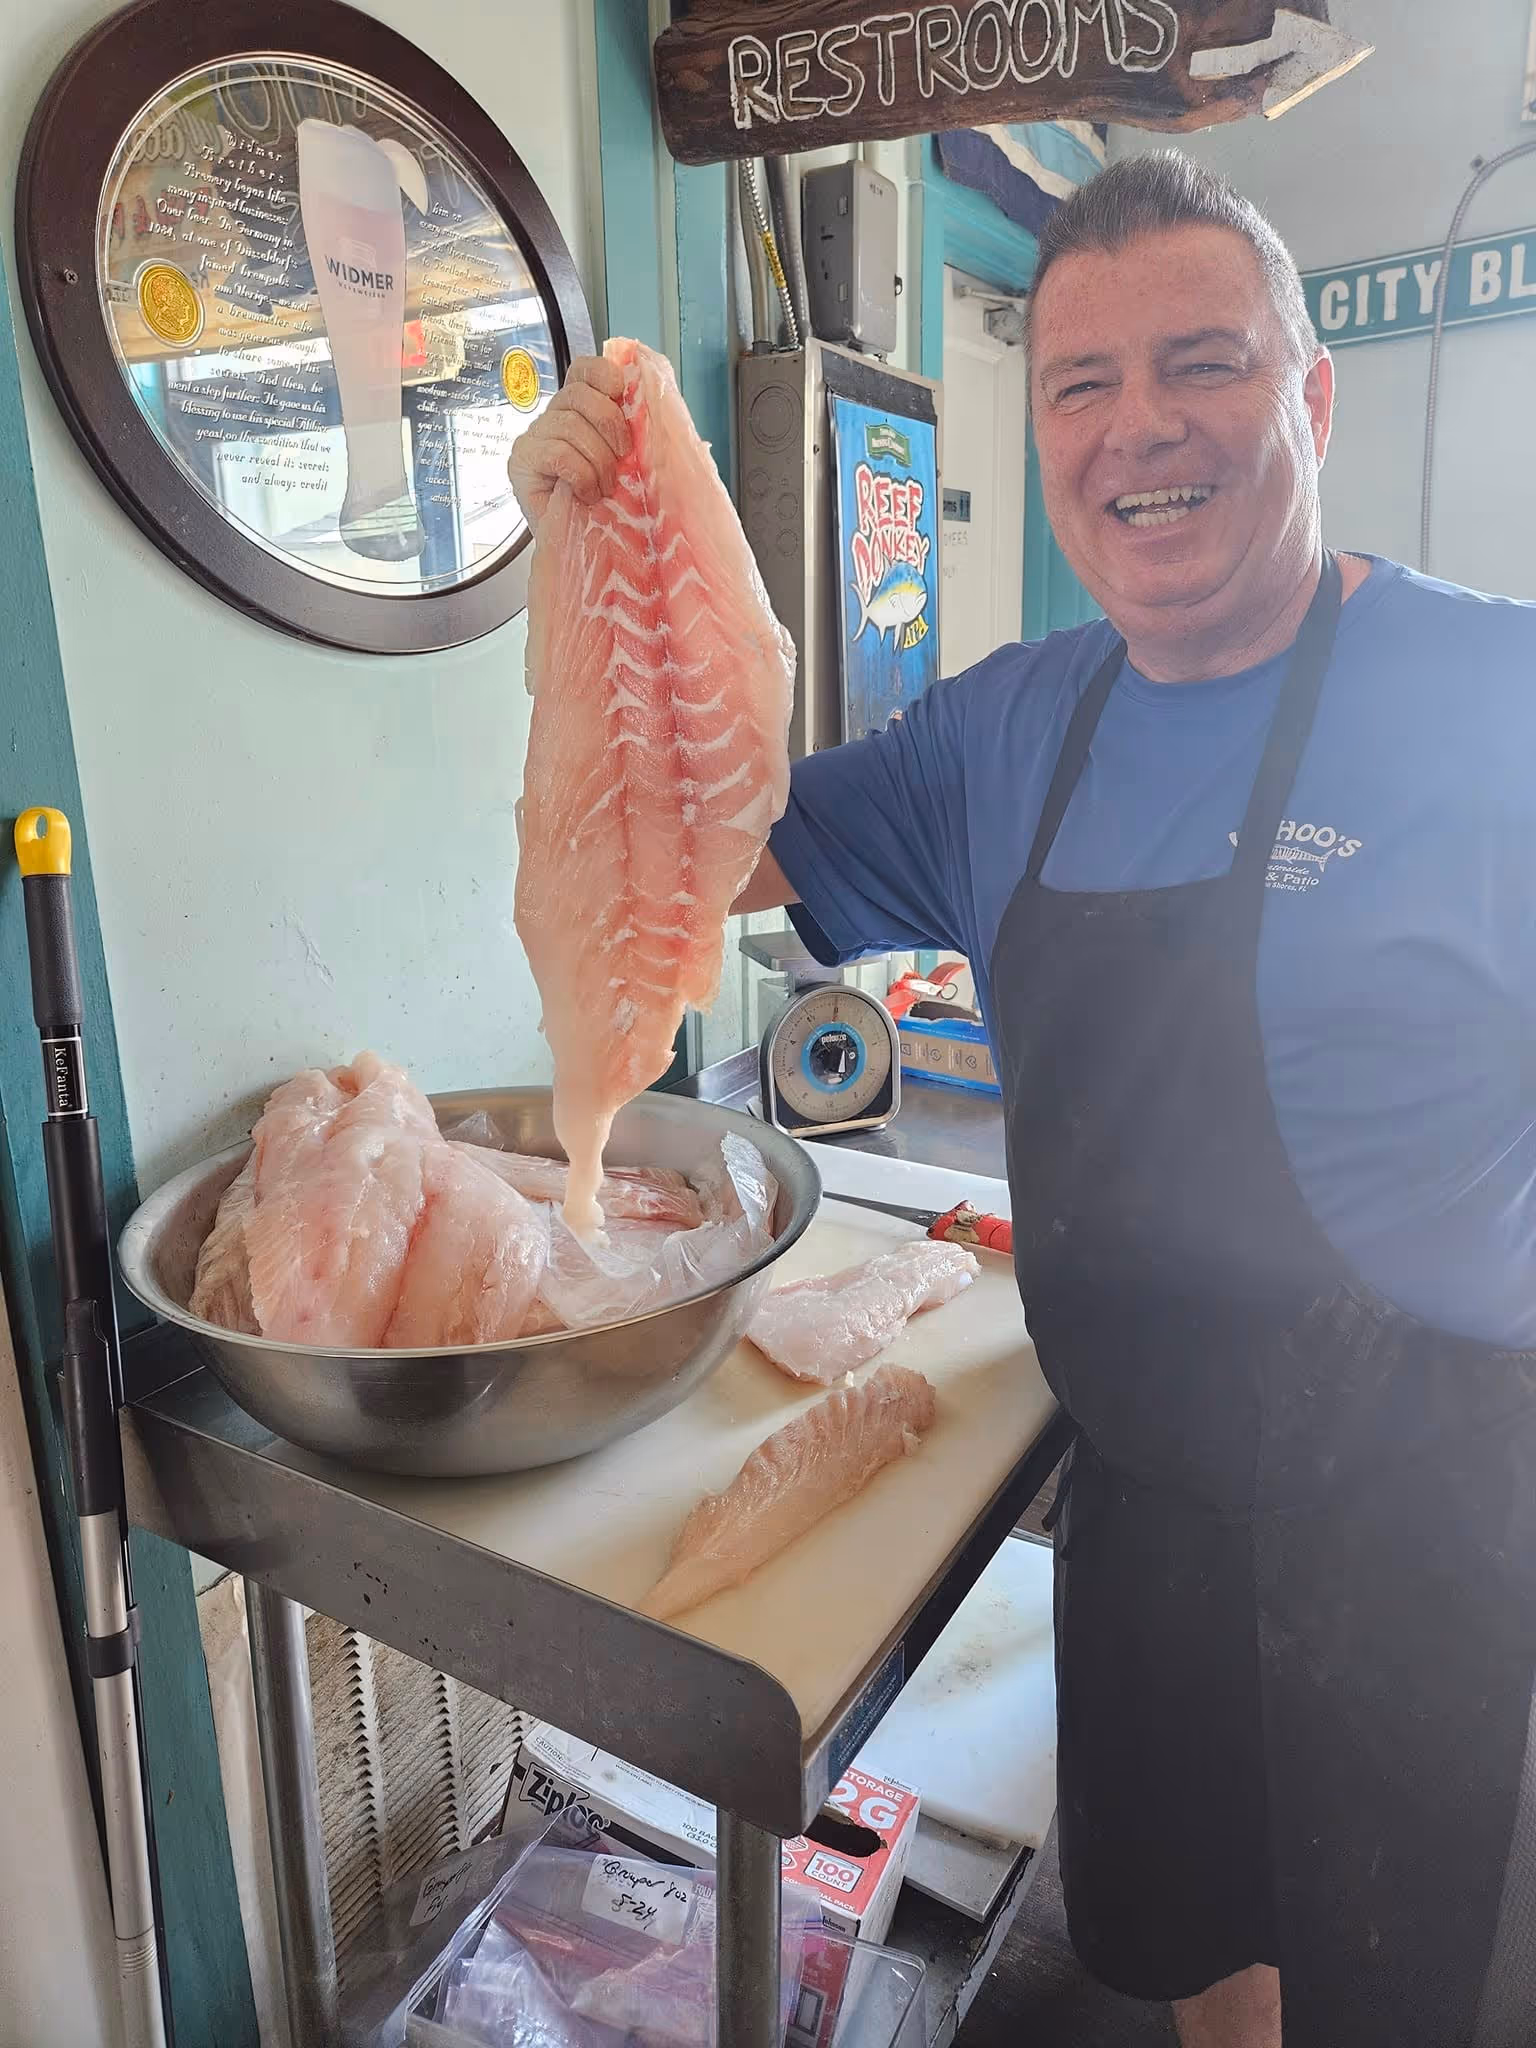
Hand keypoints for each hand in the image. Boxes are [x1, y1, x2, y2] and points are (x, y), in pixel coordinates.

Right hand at [508, 355, 629, 533]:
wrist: (590, 550)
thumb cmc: (612, 506)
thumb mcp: (634, 460)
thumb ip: (638, 425)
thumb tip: (652, 388)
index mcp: (581, 409)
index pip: (584, 369)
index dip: (604, 375)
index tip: (621, 395)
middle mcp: (554, 417)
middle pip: (579, 395)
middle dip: (610, 426)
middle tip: (621, 460)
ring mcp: (534, 438)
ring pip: (570, 426)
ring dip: (598, 461)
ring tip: (603, 487)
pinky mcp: (522, 462)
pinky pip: (557, 452)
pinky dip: (581, 474)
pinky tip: (585, 493)